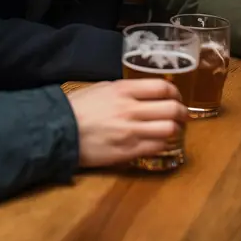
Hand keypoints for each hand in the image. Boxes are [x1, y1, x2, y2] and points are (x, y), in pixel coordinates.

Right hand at [67, 79, 187, 167]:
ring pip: (169, 130)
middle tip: (181, 115)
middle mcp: (131, 109)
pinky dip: (163, 144)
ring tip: (173, 130)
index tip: (176, 97)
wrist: (59, 130)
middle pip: (172, 109)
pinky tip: (159, 142)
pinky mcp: (127, 152)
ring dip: (175, 130)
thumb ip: (125, 90)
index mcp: (124, 90)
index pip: (162, 88)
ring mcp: (131, 132)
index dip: (175, 92)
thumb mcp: (102, 88)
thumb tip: (144, 92)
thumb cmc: (78, 107)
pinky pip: (156, 148)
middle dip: (182, 112)